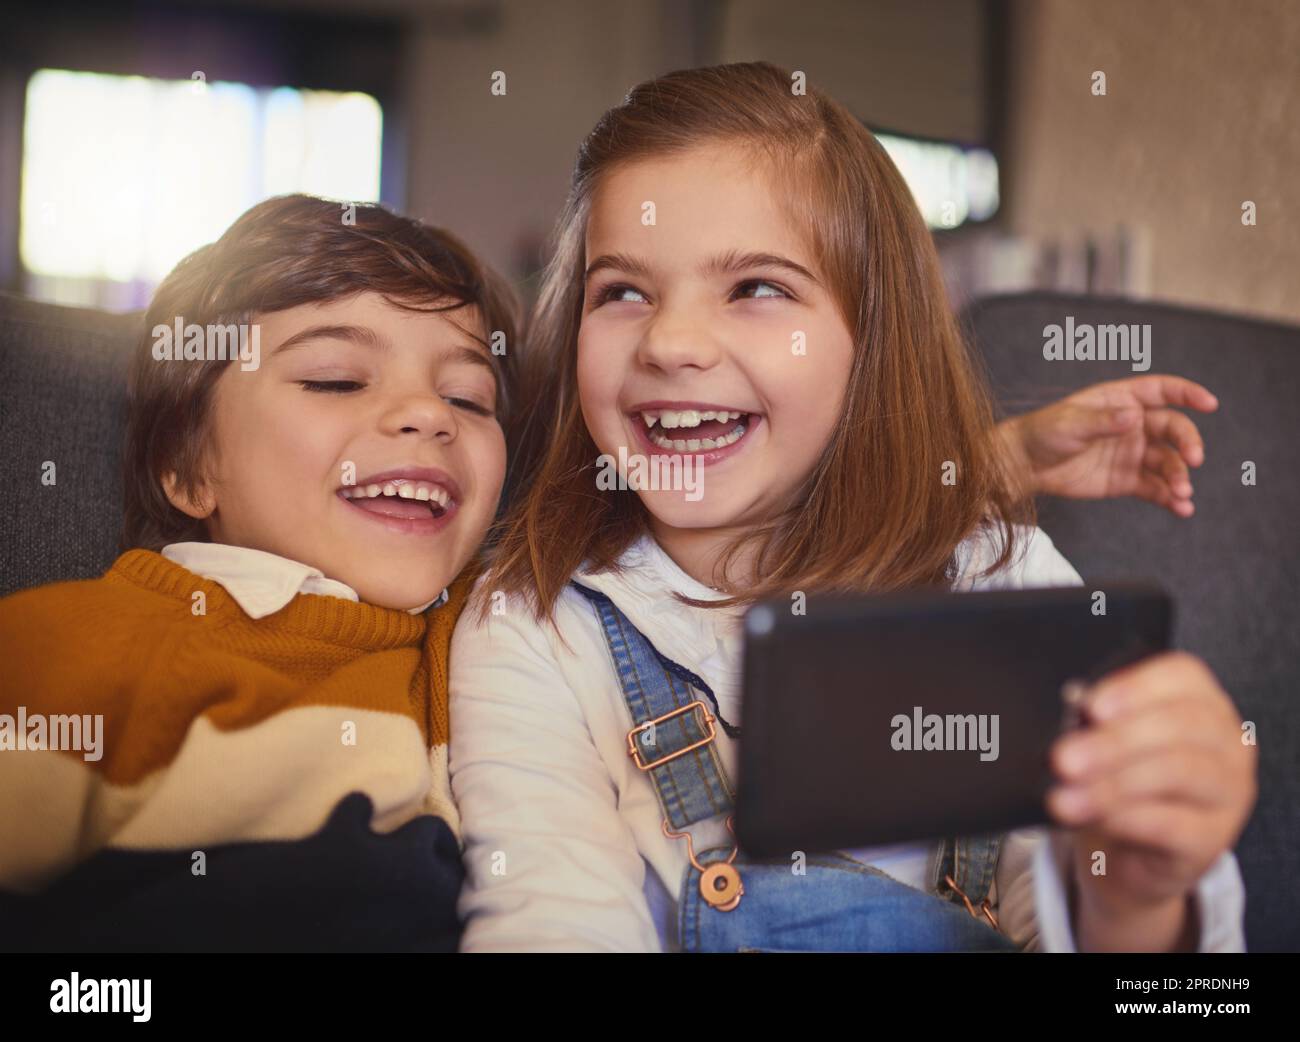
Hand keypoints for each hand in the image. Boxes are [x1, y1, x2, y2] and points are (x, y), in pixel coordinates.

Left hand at [999, 376, 1217, 516]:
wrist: (1025, 467)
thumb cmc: (1044, 433)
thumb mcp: (1070, 423)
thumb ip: (1103, 421)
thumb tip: (1133, 416)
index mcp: (1122, 400)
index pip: (1163, 391)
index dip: (1187, 394)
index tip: (1209, 403)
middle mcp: (1135, 425)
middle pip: (1174, 430)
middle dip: (1188, 444)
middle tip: (1194, 461)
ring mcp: (1134, 454)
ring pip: (1168, 463)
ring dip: (1180, 477)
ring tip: (1182, 493)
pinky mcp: (1127, 481)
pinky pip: (1155, 488)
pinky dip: (1170, 498)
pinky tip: (1181, 508)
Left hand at [1047, 652, 1256, 948]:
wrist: (1135, 848)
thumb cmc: (1124, 777)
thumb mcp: (1111, 741)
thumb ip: (1096, 722)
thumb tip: (1068, 714)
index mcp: (1200, 701)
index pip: (1182, 676)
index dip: (1134, 688)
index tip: (1090, 707)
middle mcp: (1225, 742)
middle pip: (1181, 724)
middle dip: (1115, 740)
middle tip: (1064, 759)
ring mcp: (1227, 791)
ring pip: (1180, 773)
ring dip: (1114, 784)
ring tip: (1066, 798)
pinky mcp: (1213, 839)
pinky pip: (1175, 825)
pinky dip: (1128, 819)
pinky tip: (1099, 819)